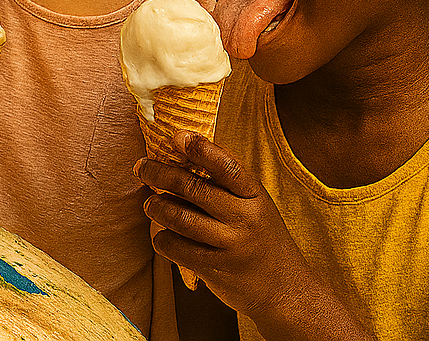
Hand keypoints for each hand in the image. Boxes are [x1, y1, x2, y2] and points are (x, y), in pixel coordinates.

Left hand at [139, 132, 321, 328]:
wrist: (286, 291)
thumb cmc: (261, 238)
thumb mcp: (254, 205)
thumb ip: (225, 184)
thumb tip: (180, 152)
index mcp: (255, 196)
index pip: (227, 166)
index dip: (200, 149)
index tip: (176, 136)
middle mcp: (246, 218)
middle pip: (193, 188)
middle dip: (159, 174)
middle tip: (141, 168)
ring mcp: (232, 245)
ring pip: (179, 218)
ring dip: (156, 207)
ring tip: (150, 204)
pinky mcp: (217, 269)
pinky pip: (176, 248)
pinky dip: (162, 239)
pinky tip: (163, 235)